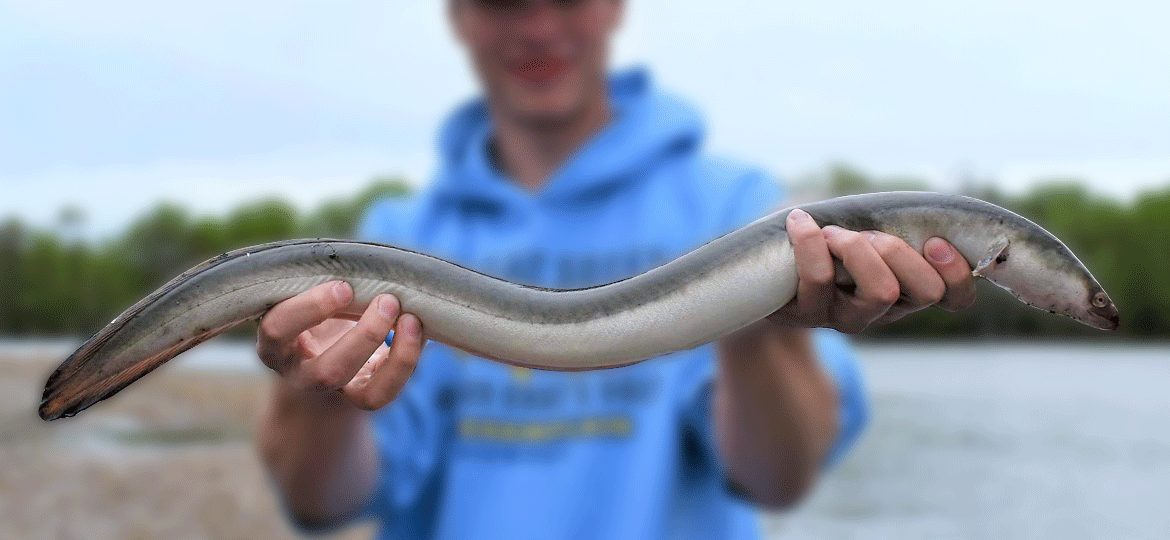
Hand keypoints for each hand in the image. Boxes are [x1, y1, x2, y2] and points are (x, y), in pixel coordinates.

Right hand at [256, 280, 425, 409]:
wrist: (316, 345)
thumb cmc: (312, 303)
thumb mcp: (306, 290)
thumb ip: (322, 280)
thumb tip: (367, 265)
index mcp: (275, 341)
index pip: (279, 329)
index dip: (310, 308)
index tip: (343, 287)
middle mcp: (299, 373)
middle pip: (329, 372)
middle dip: (365, 337)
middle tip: (388, 300)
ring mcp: (333, 391)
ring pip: (364, 395)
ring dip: (397, 357)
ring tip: (411, 318)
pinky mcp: (360, 397)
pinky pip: (386, 393)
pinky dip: (406, 362)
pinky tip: (417, 331)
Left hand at [768, 208, 975, 333]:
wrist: (764, 268)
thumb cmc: (822, 237)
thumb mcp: (861, 226)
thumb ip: (891, 220)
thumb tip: (922, 209)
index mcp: (906, 289)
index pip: (955, 298)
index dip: (957, 273)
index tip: (936, 241)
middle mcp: (883, 311)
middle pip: (925, 291)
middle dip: (900, 250)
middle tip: (870, 233)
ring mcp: (846, 318)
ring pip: (880, 291)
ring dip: (859, 249)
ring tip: (833, 233)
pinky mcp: (808, 315)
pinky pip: (820, 279)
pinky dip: (811, 242)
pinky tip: (799, 222)